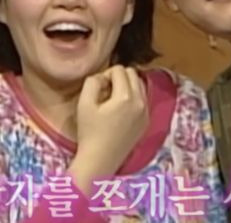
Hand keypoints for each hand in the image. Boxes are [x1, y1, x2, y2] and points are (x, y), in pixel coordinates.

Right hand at [69, 65, 148, 187]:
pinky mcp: (147, 121)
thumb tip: (103, 77)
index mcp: (126, 97)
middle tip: (105, 91)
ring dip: (127, 85)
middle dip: (119, 77)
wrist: (100, 160)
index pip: (119, 70)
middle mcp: (141, 101)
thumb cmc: (89, 132)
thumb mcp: (84, 103)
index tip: (98, 88)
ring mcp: (146, 112)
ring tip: (113, 99)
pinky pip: (143, 99)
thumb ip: (93, 82)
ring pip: (140, 85)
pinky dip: (133, 97)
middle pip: (133, 74)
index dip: (106, 74)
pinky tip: (121, 110)